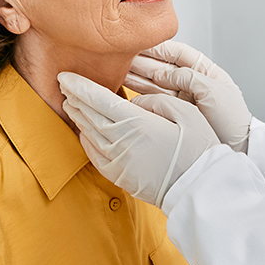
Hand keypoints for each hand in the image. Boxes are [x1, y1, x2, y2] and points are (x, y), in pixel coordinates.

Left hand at [59, 72, 221, 207]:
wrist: (199, 188)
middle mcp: (122, 142)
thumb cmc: (198, 151)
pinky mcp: (119, 176)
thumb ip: (157, 101)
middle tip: (65, 85)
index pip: (99, 99)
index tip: (65, 76)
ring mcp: (118, 161)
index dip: (79, 86)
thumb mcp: (187, 113)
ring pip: (89, 134)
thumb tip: (135, 101)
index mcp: (138, 123)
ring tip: (71, 103)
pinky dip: (85, 140)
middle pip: (89, 115)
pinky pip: (94, 155)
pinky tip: (83, 131)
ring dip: (78, 117)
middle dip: (75, 98)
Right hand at [124, 41, 252, 153]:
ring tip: (117, 70)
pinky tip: (125, 88)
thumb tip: (161, 75)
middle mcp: (191, 83)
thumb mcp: (214, 92)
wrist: (237, 148)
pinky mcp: (174, 114)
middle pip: (162, 67)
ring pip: (154, 83)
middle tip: (120, 56)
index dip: (158, 47)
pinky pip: (154, 100)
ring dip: (136, 76)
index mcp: (205, 71)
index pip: (178, 53)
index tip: (140, 43)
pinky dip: (139, 94)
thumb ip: (188, 78)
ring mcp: (182, 99)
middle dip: (141, 61)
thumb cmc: (232, 120)